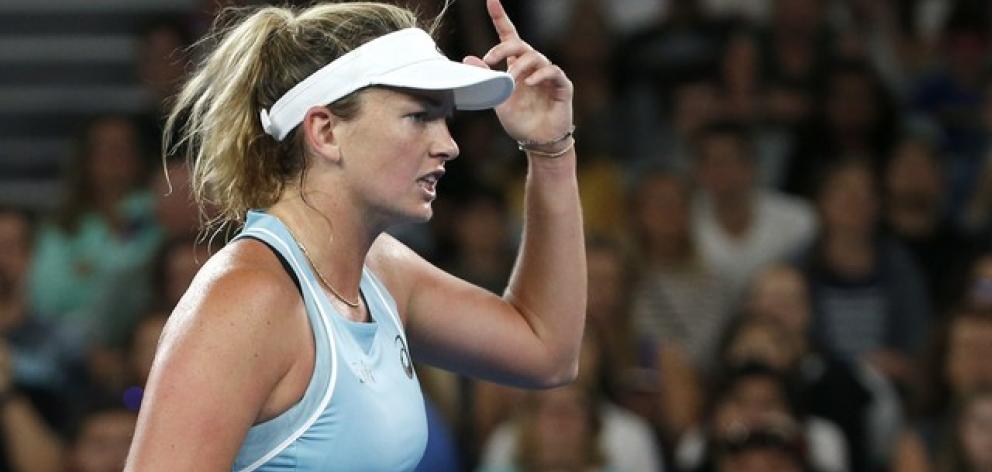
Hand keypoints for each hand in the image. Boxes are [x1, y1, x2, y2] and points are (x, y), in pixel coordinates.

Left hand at [462, 0, 572, 145]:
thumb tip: (468, 59)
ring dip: (519, 67)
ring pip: (535, 57)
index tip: (491, 0)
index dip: (500, 18)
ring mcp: (548, 74)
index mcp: (516, 66)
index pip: (509, 36)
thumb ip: (486, 79)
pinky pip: (553, 72)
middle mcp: (533, 66)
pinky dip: (540, 75)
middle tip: (490, 59)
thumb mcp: (497, 99)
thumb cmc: (520, 120)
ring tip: (511, 80)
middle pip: (520, 44)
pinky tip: (530, 83)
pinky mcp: (562, 85)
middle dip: (503, 48)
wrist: (537, 142)